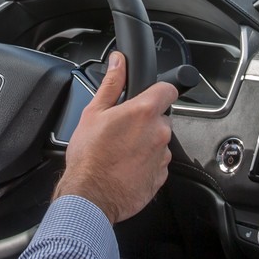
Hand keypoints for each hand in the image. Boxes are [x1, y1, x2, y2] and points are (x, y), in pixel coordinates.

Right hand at [54, 52, 178, 223]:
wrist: (90, 196)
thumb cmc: (89, 156)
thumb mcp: (93, 113)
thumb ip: (112, 84)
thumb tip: (119, 62)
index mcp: (144, 112)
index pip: (168, 89)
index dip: (158, 90)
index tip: (148, 96)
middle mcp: (159, 133)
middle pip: (161, 118)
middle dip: (146, 121)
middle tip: (123, 130)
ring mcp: (162, 156)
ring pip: (159, 141)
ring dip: (145, 143)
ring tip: (121, 152)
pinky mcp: (161, 176)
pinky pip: (157, 163)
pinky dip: (145, 163)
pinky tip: (126, 166)